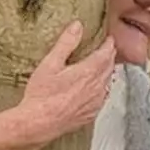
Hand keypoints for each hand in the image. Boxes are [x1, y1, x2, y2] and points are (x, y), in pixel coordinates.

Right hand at [16, 20, 115, 142]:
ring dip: (108, 72)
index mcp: (89, 72)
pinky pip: (103, 96)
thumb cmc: (42, 95)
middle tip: (108, 49)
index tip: (109, 39)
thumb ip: (66, 43)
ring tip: (105, 65)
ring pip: (108, 82)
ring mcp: (96, 101)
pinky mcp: (92, 113)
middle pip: (109, 67)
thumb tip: (77, 27)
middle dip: (110, 56)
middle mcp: (97, 87)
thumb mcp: (51, 63)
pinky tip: (98, 88)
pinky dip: (103, 88)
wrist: (40, 123)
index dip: (109, 44)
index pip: (106, 53)